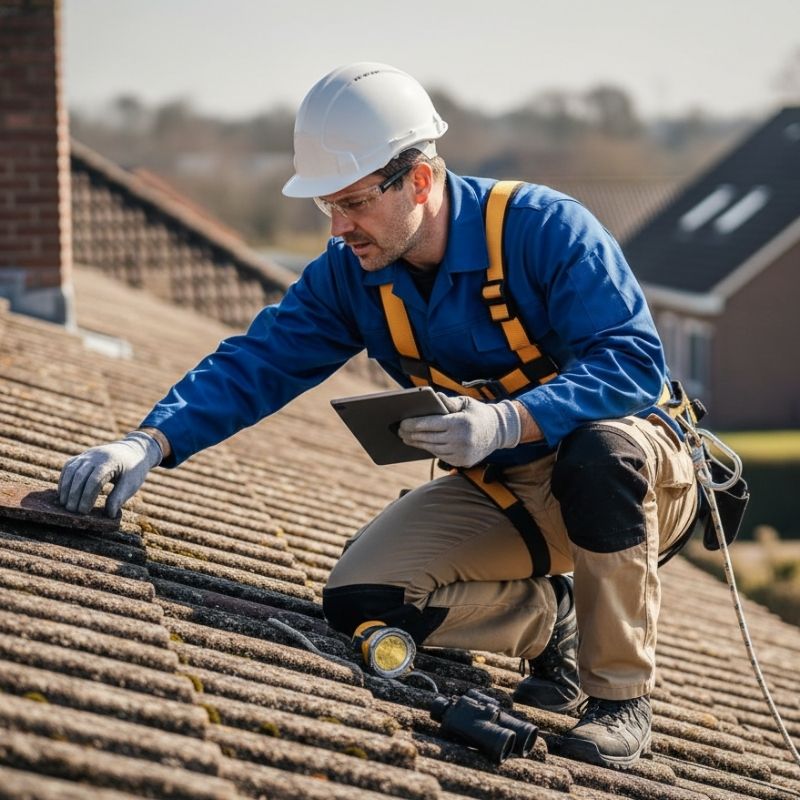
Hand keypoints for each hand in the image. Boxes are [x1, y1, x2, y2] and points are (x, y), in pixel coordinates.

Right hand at [58, 431, 162, 516]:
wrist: (135, 450)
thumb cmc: (134, 469)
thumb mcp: (131, 484)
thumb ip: (119, 497)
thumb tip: (108, 515)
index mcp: (110, 462)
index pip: (94, 480)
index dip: (87, 497)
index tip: (84, 512)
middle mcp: (96, 456)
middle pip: (80, 475)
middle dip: (74, 495)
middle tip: (72, 511)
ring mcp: (88, 454)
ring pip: (71, 470)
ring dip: (66, 488)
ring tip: (65, 504)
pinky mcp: (83, 456)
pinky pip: (69, 466)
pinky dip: (64, 479)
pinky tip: (63, 493)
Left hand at [398, 393, 520, 466]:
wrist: (500, 431)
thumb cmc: (478, 413)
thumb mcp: (465, 402)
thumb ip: (448, 401)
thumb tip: (433, 397)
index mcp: (460, 423)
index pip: (431, 424)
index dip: (414, 424)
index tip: (402, 422)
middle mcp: (461, 440)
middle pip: (428, 438)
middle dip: (412, 434)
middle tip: (399, 431)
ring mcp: (461, 453)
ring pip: (432, 449)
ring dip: (418, 443)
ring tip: (407, 438)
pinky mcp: (462, 462)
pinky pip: (441, 455)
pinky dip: (429, 449)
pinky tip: (421, 444)